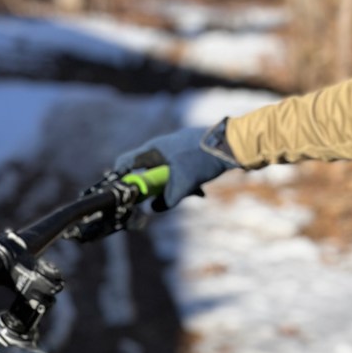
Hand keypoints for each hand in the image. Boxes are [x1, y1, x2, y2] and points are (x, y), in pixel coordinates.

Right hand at [114, 119, 237, 209]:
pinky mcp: (186, 153)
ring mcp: (174, 149)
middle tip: (163, 201)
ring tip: (194, 192)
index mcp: (152, 150)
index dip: (121, 180)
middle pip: (147, 173)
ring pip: (165, 175)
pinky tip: (200, 191)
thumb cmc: (202, 159)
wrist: (230, 144)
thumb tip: (154, 209)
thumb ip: (166, 200)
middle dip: (156, 190)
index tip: (124, 196)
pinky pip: (178, 172)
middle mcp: (160, 148)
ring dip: (175, 188)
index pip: (125, 163)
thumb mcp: (183, 184)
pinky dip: (186, 182)